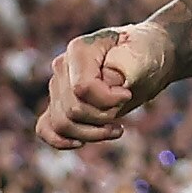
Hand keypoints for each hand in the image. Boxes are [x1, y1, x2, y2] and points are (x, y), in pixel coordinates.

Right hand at [37, 20, 174, 150]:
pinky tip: (81, 142)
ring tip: (116, 127)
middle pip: (73, 110)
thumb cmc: (146, 55)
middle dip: (104, 116)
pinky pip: (45, 128)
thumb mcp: (143, 56)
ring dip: (91, 133)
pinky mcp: (59, 104)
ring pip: (62, 124)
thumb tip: (106, 82)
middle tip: (124, 106)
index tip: (127, 93)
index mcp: (79, 49)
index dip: (108, 100)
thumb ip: (125, 67)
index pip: (82, 89)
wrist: (146, 60)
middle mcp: (61, 66)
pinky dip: (60, 140)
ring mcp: (57, 86)